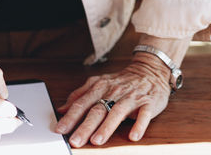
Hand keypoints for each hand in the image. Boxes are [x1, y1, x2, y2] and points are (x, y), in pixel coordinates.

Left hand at [56, 57, 171, 146]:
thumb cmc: (122, 81)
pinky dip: (139, 125)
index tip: (60, 129)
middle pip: (98, 109)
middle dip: (85, 126)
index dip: (71, 116)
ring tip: (97, 140)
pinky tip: (133, 136)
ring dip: (107, 126)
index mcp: (101, 87)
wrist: (150, 70)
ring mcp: (132, 97)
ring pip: (117, 112)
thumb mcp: (99, 83)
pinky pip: (144, 114)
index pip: (83, 103)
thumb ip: (80, 95)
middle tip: (75, 141)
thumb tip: (61, 109)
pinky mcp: (148, 103)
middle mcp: (115, 92)